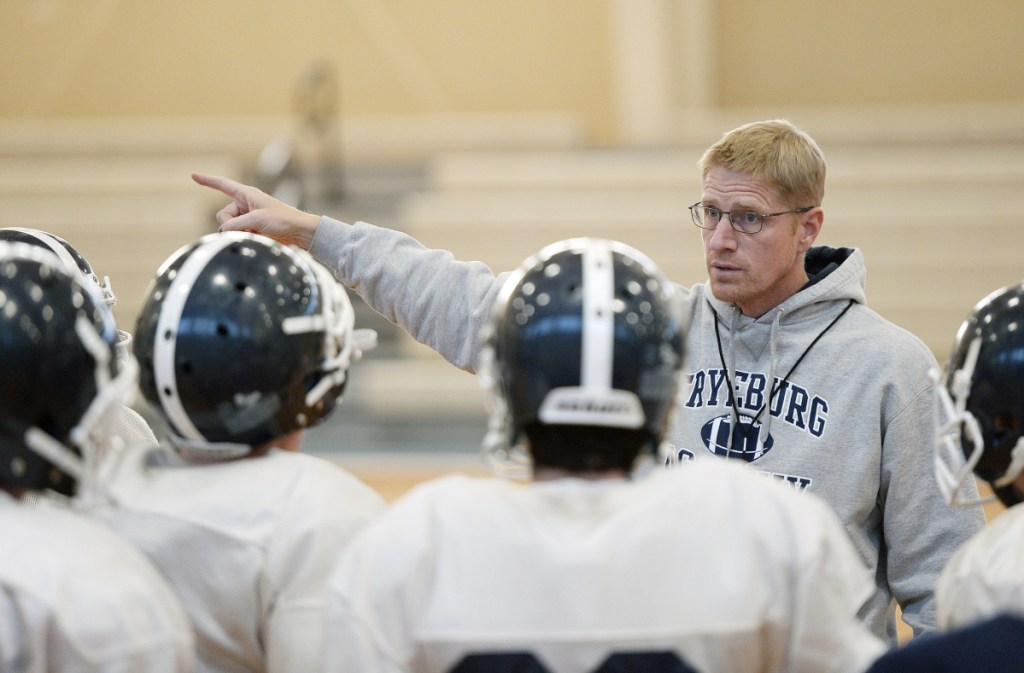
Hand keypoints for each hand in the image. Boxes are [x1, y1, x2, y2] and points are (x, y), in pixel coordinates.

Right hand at [191, 173, 320, 248]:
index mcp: (247, 194)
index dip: (207, 181)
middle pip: (223, 216)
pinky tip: (260, 239)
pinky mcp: (252, 230)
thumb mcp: (257, 219)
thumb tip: (223, 231)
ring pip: (229, 228)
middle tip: (249, 230)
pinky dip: (245, 239)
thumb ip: (235, 224)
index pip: (223, 185)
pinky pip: (238, 235)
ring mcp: (248, 218)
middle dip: (231, 225)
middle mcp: (245, 205)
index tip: (193, 175)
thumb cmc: (283, 220)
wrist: (300, 233)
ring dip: (241, 234)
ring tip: (258, 235)